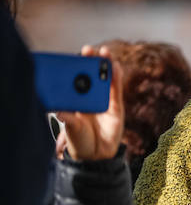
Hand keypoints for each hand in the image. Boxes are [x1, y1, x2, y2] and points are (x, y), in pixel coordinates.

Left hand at [54, 45, 123, 161]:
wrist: (96, 155)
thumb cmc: (79, 140)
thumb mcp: (71, 128)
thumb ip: (68, 119)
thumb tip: (59, 111)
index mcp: (75, 100)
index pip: (74, 79)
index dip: (74, 67)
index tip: (71, 57)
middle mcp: (89, 98)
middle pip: (90, 75)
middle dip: (89, 61)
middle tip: (87, 49)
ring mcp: (104, 101)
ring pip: (105, 79)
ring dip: (106, 65)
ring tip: (104, 53)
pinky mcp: (116, 107)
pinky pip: (117, 90)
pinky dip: (117, 78)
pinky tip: (116, 67)